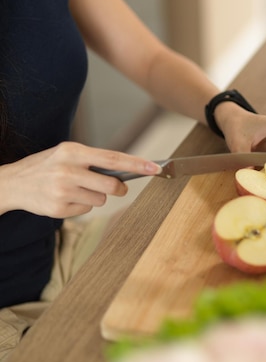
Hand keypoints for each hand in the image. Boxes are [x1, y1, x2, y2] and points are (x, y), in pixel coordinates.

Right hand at [0, 142, 160, 217]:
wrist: (12, 183)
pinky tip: (65, 199)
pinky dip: (81, 206)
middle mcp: (67, 170)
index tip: (155, 168)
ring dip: (95, 197)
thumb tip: (127, 172)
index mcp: (72, 151)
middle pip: (111, 185)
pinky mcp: (57, 209)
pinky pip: (86, 210)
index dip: (136, 164)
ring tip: (77, 190)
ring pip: (100, 200)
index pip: (112, 158)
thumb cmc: (48, 166)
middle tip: (117, 188)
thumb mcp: (67, 155)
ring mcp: (61, 191)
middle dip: (119, 189)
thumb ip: (94, 161)